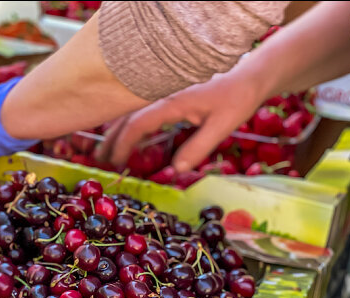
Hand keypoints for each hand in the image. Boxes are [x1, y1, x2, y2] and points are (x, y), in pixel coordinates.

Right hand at [98, 72, 263, 171]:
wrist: (249, 74)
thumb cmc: (238, 98)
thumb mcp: (222, 126)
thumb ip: (198, 148)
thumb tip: (176, 170)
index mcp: (172, 100)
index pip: (137, 123)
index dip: (123, 144)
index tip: (116, 162)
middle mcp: (162, 93)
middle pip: (127, 115)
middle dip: (111, 138)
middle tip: (100, 160)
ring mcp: (163, 91)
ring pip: (131, 110)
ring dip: (117, 130)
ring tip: (107, 151)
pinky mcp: (167, 93)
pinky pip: (141, 107)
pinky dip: (129, 122)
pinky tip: (127, 136)